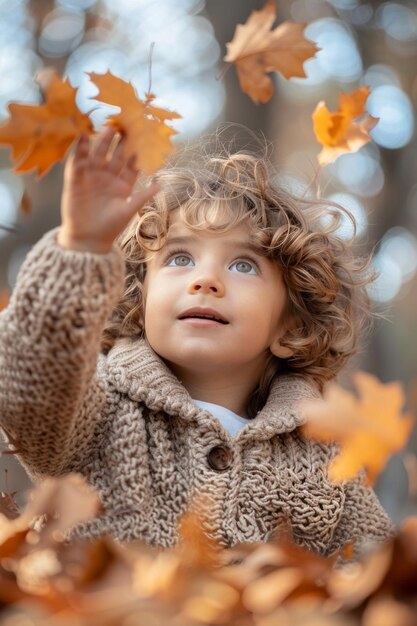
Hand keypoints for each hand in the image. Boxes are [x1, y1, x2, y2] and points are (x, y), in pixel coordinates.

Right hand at [58, 127, 159, 252]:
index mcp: (123, 184)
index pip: (131, 163)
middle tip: (127, 124)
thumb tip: (161, 184)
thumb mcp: (128, 210)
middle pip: (115, 154)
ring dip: (103, 141)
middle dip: (120, 140)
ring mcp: (92, 176)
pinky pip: (78, 161)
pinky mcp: (76, 179)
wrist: (88, 239)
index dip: (137, 151)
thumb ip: (143, 196)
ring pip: (98, 154)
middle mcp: (108, 177)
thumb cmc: (110, 227)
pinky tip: (82, 136)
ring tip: (109, 126)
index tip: (144, 136)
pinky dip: (79, 149)